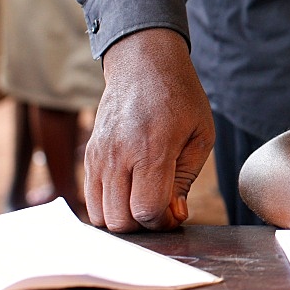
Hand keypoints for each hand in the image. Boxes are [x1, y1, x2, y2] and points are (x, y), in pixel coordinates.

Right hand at [84, 28, 214, 231]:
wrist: (144, 64)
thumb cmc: (180, 97)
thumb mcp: (200, 135)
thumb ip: (187, 179)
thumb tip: (174, 214)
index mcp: (152, 149)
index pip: (147, 210)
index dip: (164, 222)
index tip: (176, 211)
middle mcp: (119, 155)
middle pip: (120, 220)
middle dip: (144, 224)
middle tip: (162, 207)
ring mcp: (99, 155)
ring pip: (101, 214)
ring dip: (125, 217)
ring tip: (146, 199)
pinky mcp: (89, 154)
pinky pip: (91, 197)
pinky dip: (110, 205)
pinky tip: (131, 191)